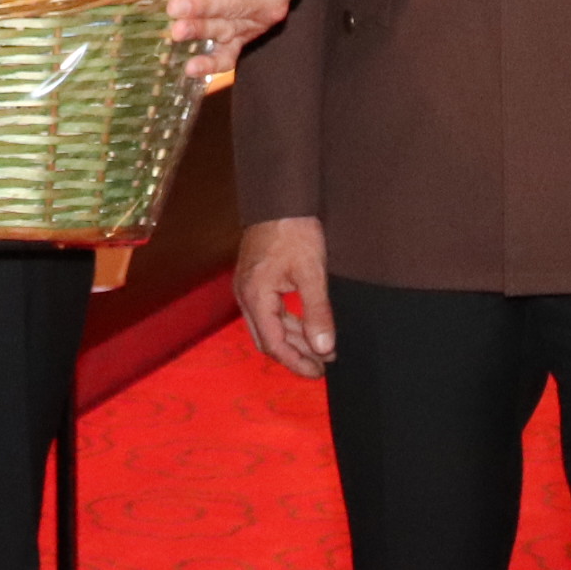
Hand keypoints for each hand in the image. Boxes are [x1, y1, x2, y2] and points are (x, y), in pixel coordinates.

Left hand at [169, 0, 310, 79]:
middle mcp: (274, 2)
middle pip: (239, 5)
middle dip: (207, 6)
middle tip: (175, 4)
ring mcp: (257, 24)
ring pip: (229, 29)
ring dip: (202, 32)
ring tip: (175, 30)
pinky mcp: (242, 39)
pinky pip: (229, 55)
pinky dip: (211, 64)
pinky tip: (189, 68)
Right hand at [234, 216, 335, 377]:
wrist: (280, 197)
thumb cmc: (294, 230)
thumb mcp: (312, 273)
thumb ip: (317, 312)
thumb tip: (324, 347)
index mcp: (255, 296)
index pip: (274, 344)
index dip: (296, 362)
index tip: (319, 371)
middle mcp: (246, 296)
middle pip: (268, 339)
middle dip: (296, 354)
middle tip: (324, 363)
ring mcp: (249, 288)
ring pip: (270, 326)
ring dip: (295, 339)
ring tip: (323, 346)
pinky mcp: (257, 280)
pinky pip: (270, 312)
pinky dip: (290, 322)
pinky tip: (309, 326)